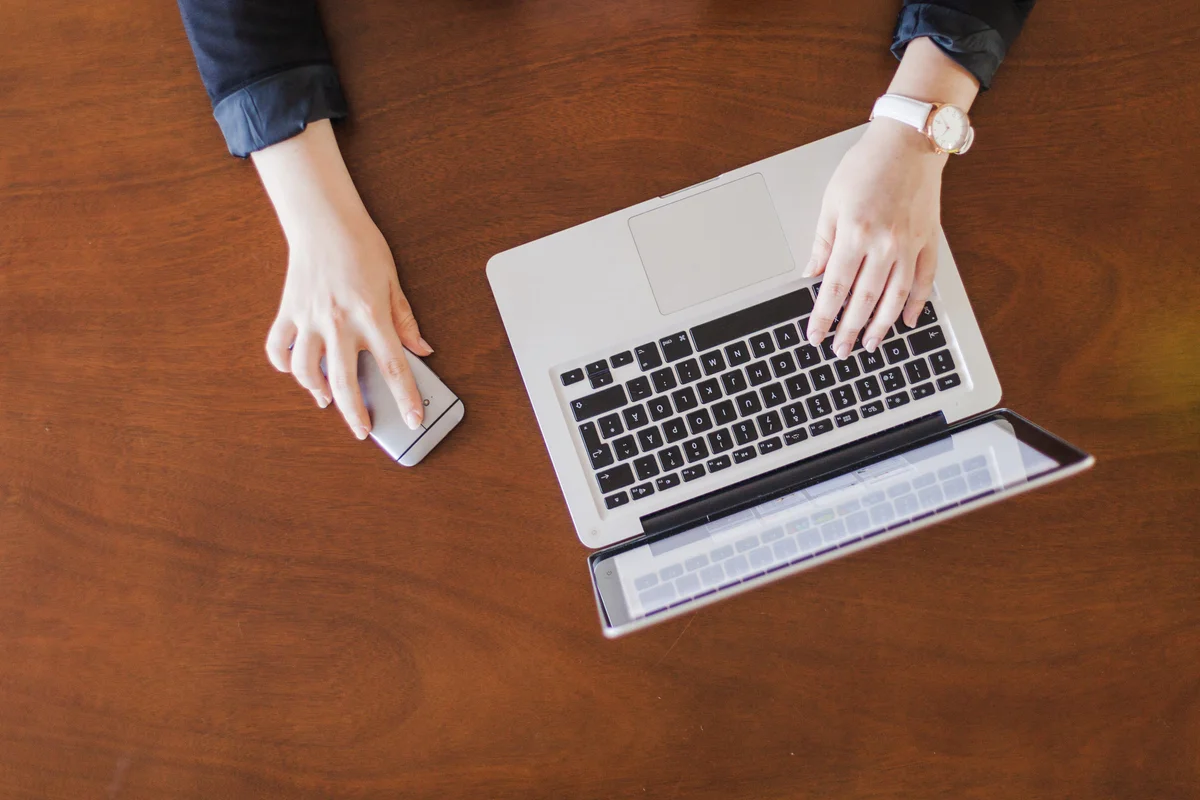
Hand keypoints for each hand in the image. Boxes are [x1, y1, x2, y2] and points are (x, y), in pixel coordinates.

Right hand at [252, 120, 430, 439]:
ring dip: (316, 391)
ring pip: (306, 370)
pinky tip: (298, 373)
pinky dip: (285, 365)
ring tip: (327, 401)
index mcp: (371, 315)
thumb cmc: (361, 246)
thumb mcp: (393, 281)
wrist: (324, 218)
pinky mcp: (288, 311)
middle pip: (345, 381)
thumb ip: (405, 320)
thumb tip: (422, 350)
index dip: (405, 398)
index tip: (412, 420)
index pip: (393, 367)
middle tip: (363, 430)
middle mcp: (338, 322)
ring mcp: (309, 318)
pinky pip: (278, 348)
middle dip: (356, 413)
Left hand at [803, 35, 978, 358]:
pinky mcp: (929, 240)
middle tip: (841, 350)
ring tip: (871, 344)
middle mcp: (884, 244)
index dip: (824, 316)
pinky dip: (916, 303)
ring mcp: (910, 244)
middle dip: (850, 329)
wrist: (909, 141)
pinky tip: (907, 320)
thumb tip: (811, 273)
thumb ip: (822, 242)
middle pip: (864, 299)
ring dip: (881, 325)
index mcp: (855, 233)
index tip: (815, 335)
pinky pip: (924, 280)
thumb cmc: (867, 165)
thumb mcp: (832, 201)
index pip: (835, 287)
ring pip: (895, 297)